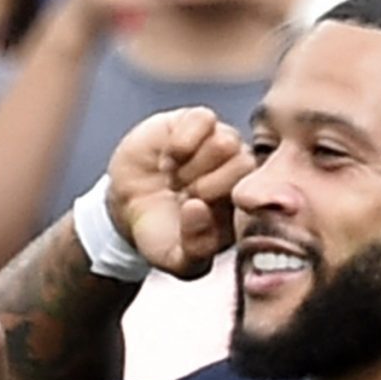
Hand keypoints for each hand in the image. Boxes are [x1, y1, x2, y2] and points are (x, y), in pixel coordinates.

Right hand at [103, 107, 254, 278]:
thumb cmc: (161, 233)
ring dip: (192, 165)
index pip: (254, 199)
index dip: (217, 208)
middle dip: (205, 185)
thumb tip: (198, 208)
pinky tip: (169, 158)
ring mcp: (220, 142)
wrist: (126, 206)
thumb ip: (195, 250)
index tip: (190, 215)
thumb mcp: (176, 260)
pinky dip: (181, 142)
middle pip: (244, 165)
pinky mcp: (197, 121)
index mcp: (244, 204)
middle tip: (181, 195)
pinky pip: (204, 119)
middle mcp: (239, 170)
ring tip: (174, 177)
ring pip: (227, 142)